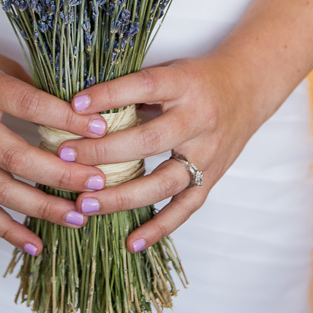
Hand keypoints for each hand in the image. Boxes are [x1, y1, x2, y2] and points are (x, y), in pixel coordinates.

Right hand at [0, 26, 109, 254]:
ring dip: (40, 208)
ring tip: (77, 216)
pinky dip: (5, 229)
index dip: (65, 120)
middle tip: (96, 182)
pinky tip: (35, 243)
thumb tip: (78, 114)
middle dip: (60, 174)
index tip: (99, 129)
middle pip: (15, 156)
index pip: (28, 105)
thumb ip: (31, 88)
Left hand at [59, 53, 261, 252]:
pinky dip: (159, 227)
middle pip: (148, 140)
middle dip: (103, 152)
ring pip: (163, 182)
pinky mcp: (212, 177)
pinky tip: (131, 242)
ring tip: (85, 202)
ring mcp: (207, 153)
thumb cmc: (197, 78)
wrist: (247, 88)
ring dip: (121, 196)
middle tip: (65, 157)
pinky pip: (185, 208)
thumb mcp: (168, 71)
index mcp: (184, 84)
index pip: (143, 86)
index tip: (74, 106)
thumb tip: (84, 105)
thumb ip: (134, 87)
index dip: (109, 96)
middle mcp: (198, 120)